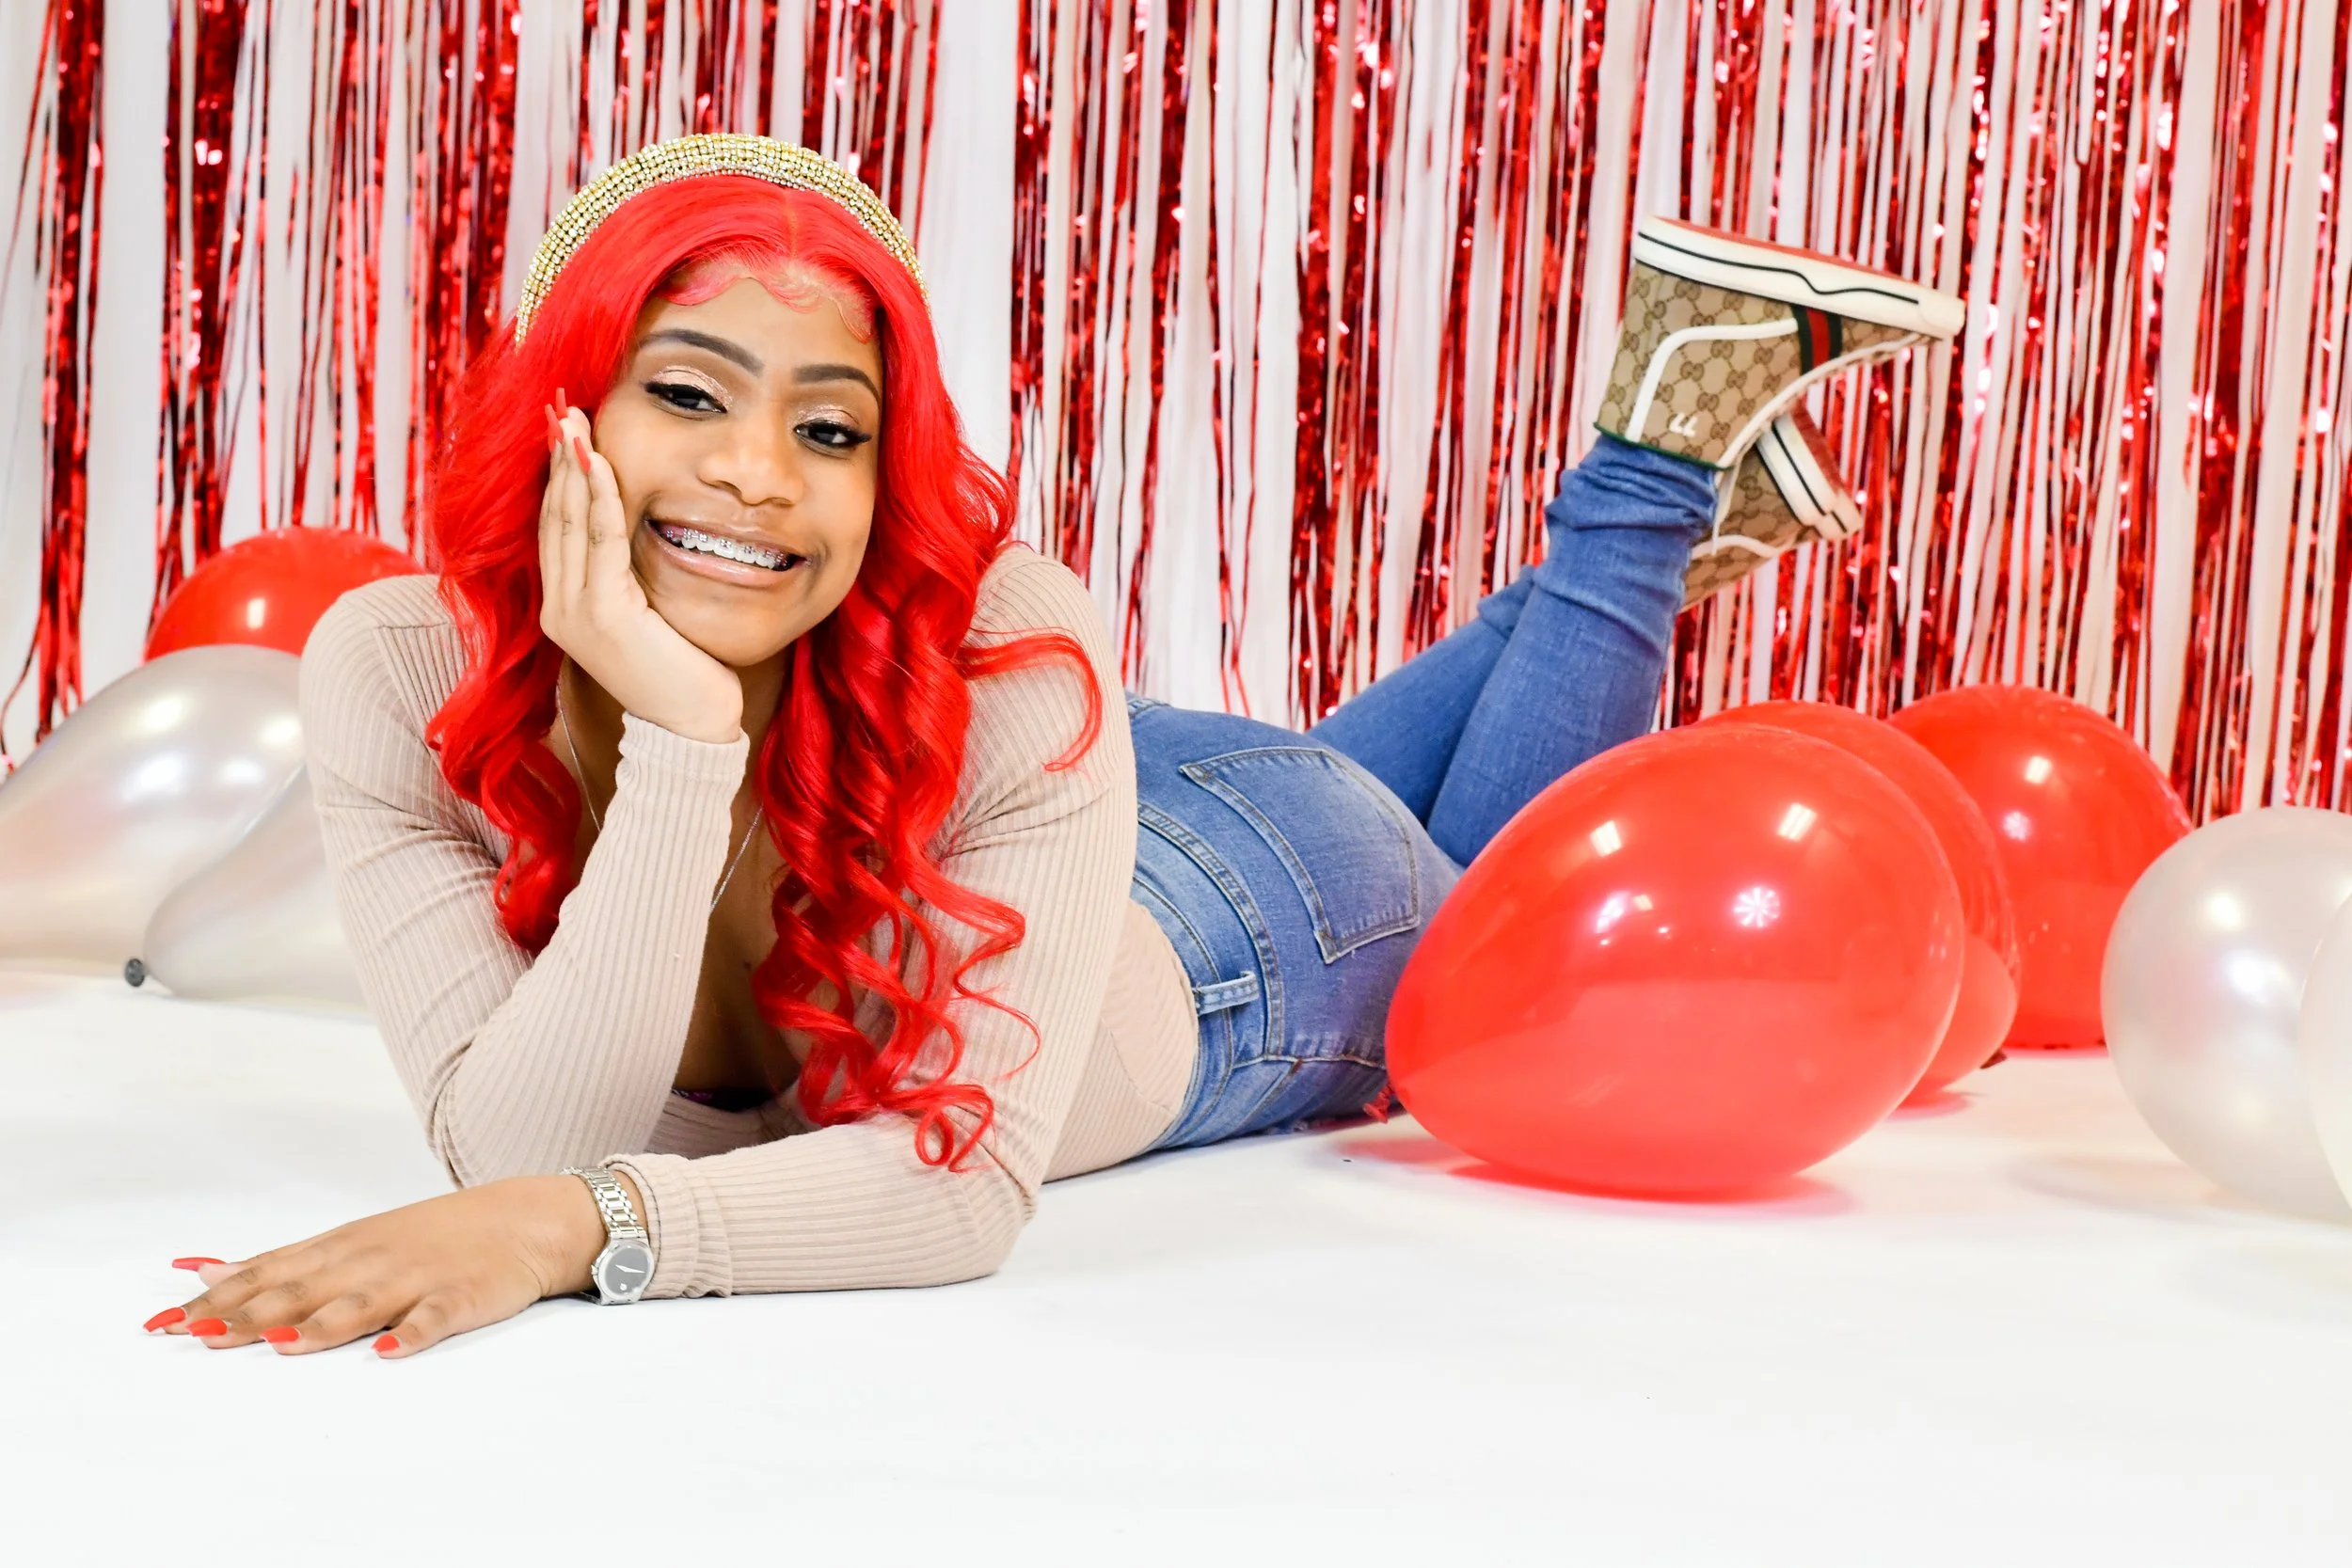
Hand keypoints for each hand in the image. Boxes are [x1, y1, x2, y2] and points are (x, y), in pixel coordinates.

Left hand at [143, 1171, 634, 1358]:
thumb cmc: (431, 1237)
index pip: (269, 1272)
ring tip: (287, 1344)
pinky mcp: (461, 1297)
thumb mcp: (352, 1240)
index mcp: (342, 1248)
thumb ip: (280, 1262)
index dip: (219, 1298)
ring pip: (364, 1302)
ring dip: (324, 1323)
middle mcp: (370, 1261)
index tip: (169, 1324)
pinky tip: (394, 1350)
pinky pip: (437, 1317)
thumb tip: (203, 1270)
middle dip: (253, 1314)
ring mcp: (416, 1279)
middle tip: (204, 1337)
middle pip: (304, 1289)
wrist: (523, 1219)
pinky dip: (415, 1332)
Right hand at [539, 397, 743, 743]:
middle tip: (559, 406)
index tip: (561, 430)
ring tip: (570, 419)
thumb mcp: (648, 617)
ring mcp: (575, 615)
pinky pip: (600, 542)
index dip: (556, 477)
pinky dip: (599, 498)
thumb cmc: (682, 673)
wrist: (692, 727)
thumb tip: (635, 532)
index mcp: (564, 610)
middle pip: (552, 517)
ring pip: (568, 523)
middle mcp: (559, 611)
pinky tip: (599, 462)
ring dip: (570, 466)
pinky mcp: (604, 616)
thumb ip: (628, 580)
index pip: (555, 529)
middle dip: (555, 459)